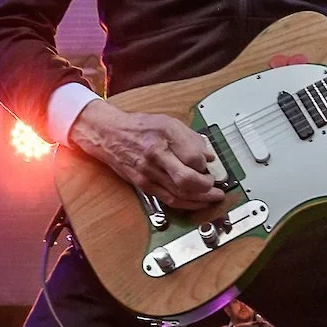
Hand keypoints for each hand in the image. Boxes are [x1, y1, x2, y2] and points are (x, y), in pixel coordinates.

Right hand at [70, 100, 225, 213]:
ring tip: (214, 197)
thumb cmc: (139, 127)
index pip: (193, 157)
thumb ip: (191, 138)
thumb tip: (208, 155)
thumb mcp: (168, 122)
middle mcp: (156, 157)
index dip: (206, 163)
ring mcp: (149, 174)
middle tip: (217, 184)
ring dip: (201, 199)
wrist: (110, 135)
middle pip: (187, 180)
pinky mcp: (145, 185)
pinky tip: (197, 202)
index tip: (210, 163)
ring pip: (180, 194)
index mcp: (164, 136)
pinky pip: (169, 200)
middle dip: (207, 186)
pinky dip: (187, 204)